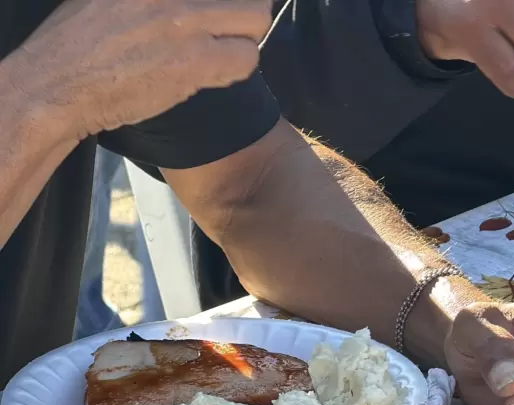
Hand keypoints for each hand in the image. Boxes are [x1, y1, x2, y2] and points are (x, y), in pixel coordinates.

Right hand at [9, 0, 271, 138]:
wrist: (56, 86)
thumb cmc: (76, 43)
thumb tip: (187, 5)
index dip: (225, 1)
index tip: (222, 9)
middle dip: (246, 13)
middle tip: (233, 27)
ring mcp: (185, 21)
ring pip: (255, 21)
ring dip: (245, 40)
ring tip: (224, 52)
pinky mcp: (193, 60)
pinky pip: (245, 59)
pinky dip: (237, 68)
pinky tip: (215, 72)